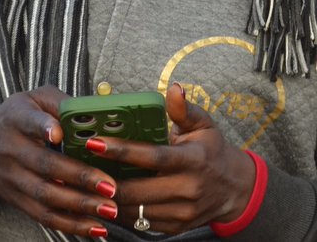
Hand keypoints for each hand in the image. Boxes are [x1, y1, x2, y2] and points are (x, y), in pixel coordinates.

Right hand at [0, 86, 120, 237]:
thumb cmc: (16, 118)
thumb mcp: (33, 99)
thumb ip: (60, 102)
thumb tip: (93, 112)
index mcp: (17, 118)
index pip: (29, 121)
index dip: (43, 127)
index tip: (59, 133)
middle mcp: (11, 149)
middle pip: (45, 165)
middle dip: (80, 177)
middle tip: (110, 185)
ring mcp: (13, 178)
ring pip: (46, 195)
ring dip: (79, 205)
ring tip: (108, 208)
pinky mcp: (17, 200)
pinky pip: (43, 215)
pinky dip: (70, 224)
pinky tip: (94, 226)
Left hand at [85, 83, 255, 234]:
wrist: (234, 189)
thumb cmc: (212, 151)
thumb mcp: (203, 125)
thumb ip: (184, 109)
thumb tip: (174, 88)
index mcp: (193, 159)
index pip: (152, 156)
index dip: (121, 150)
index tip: (94, 143)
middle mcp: (189, 188)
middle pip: (136, 189)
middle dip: (104, 182)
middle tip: (82, 169)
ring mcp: (182, 212)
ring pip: (134, 210)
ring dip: (108, 200)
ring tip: (90, 184)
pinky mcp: (175, 227)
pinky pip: (140, 222)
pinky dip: (122, 212)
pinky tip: (110, 199)